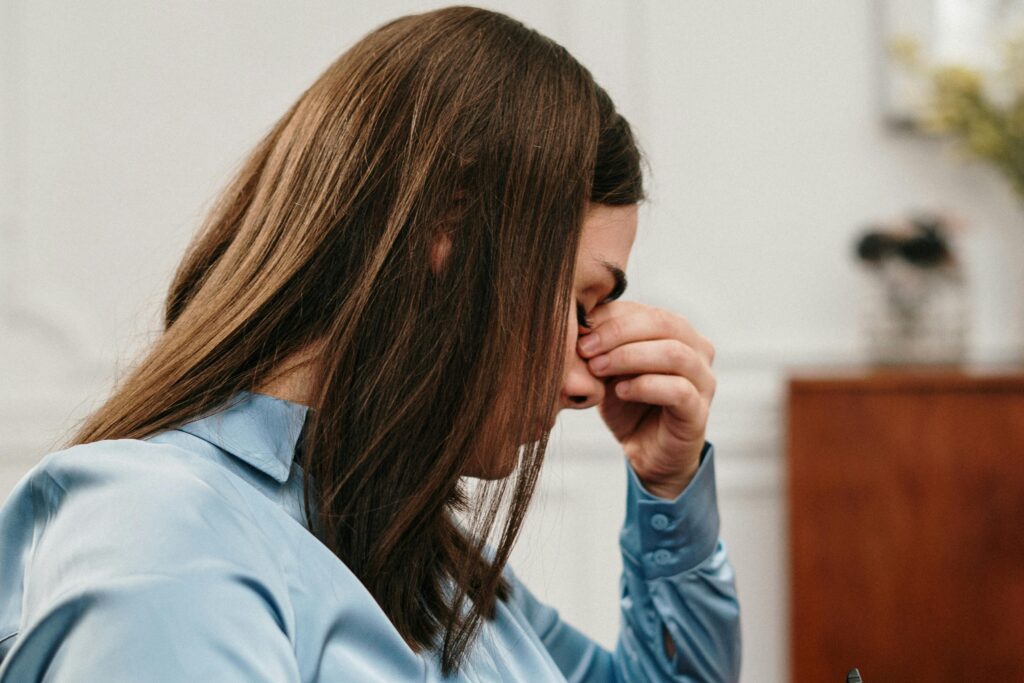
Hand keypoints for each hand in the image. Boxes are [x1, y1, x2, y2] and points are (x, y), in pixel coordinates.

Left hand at [577, 302, 715, 498]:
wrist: (646, 451)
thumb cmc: (627, 403)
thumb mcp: (608, 368)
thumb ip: (601, 344)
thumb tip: (576, 321)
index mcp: (677, 331)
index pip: (645, 310)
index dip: (609, 317)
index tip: (577, 330)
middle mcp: (697, 349)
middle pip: (662, 323)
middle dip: (618, 333)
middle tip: (585, 349)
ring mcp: (703, 380)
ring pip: (674, 353)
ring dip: (629, 357)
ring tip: (598, 368)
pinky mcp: (699, 411)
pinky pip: (678, 390)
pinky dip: (645, 386)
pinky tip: (620, 391)